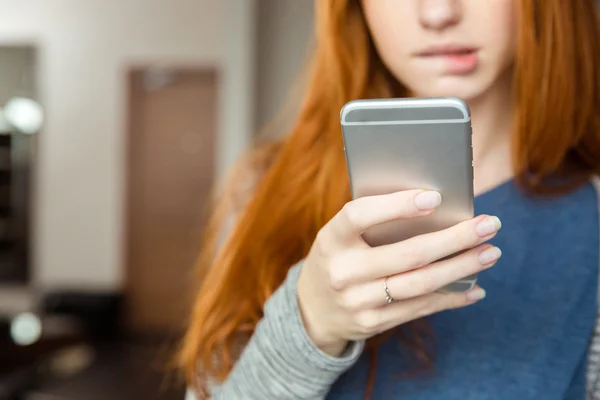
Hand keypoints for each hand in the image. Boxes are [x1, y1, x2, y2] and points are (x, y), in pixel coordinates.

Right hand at [297, 190, 501, 355]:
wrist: (311, 309)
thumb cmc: (337, 257)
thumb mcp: (340, 235)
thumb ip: (373, 222)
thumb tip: (436, 207)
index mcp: (332, 239)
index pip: (360, 216)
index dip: (397, 206)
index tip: (436, 197)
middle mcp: (343, 272)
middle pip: (407, 255)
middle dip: (455, 238)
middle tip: (489, 224)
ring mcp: (358, 301)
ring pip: (420, 284)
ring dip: (462, 267)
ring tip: (491, 252)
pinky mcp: (373, 323)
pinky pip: (420, 308)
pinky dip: (452, 297)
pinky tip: (475, 287)